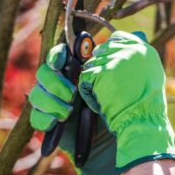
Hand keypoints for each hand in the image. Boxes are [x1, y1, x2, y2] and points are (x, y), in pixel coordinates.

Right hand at [28, 44, 119, 174]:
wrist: (114, 141)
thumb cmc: (117, 108)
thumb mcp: (123, 82)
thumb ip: (127, 58)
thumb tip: (139, 34)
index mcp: (74, 72)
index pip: (57, 56)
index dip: (56, 56)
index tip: (62, 62)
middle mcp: (60, 85)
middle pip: (43, 74)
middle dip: (55, 83)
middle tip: (72, 94)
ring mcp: (52, 104)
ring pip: (37, 95)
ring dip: (51, 101)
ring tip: (68, 111)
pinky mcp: (49, 124)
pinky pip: (35, 118)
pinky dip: (45, 118)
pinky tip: (59, 121)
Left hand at [77, 31, 174, 171]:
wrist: (143, 123)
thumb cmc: (146, 107)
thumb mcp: (152, 75)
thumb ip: (140, 57)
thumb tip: (135, 35)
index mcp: (145, 50)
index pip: (118, 38)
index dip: (109, 52)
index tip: (109, 70)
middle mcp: (132, 50)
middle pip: (102, 50)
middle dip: (100, 69)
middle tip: (107, 88)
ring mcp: (116, 59)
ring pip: (91, 64)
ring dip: (94, 82)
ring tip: (106, 98)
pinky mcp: (103, 72)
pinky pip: (85, 77)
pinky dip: (89, 93)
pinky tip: (100, 103)